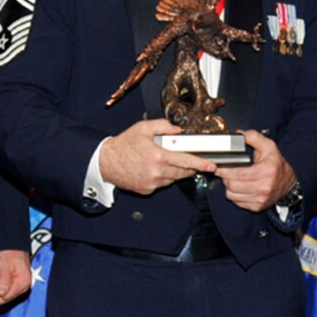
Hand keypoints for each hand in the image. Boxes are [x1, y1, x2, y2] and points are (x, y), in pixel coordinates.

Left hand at [0, 249, 30, 305]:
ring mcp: (19, 287)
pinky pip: (4, 290)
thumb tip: (1, 293)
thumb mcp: (5, 264)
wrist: (13, 247)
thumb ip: (3, 279)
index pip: (5, 298)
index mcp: (23, 283)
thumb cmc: (10, 253)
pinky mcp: (15, 285)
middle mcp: (23, 287)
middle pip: (3, 298)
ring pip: (2, 295)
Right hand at [98, 117, 216, 194]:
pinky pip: (162, 184)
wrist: (106, 162)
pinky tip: (154, 168)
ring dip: (175, 171)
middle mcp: (157, 172)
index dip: (201, 164)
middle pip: (183, 172)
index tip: (211, 166)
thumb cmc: (123, 145)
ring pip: (173, 179)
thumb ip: (164, 126)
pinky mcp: (148, 190)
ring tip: (165, 161)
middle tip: (188, 160)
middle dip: (189, 167)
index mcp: (158, 156)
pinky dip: (163, 177)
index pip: (186, 161)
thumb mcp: (143, 128)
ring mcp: (152, 183)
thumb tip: (179, 130)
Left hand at [214, 129, 296, 212]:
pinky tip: (239, 187)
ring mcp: (260, 199)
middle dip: (225, 178)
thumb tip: (239, 134)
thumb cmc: (277, 165)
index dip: (226, 171)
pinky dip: (234, 195)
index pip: (239, 174)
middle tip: (225, 172)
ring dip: (228, 187)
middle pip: (233, 186)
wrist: (288, 184)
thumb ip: (254, 137)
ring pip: (232, 195)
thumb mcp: (269, 147)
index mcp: (267, 171)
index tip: (220, 167)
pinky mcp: (257, 206)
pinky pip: (237, 202)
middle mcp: (264, 187)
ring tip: (232, 179)